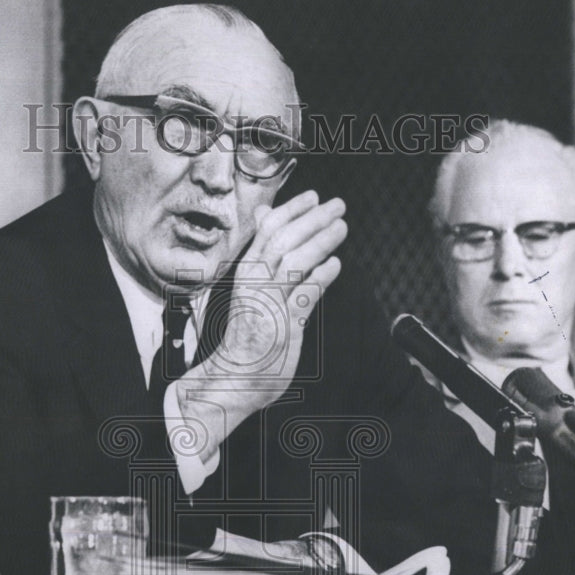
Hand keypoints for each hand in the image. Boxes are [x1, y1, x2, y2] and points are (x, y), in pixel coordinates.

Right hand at [174, 191, 346, 461]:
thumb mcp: (249, 284)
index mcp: (245, 272)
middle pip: (283, 242)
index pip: (267, 231)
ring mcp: (268, 305)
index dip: (291, 210)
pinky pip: (304, 296)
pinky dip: (320, 278)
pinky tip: (335, 265)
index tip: (312, 197)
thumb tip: (263, 213)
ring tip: (341, 228)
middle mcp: (254, 284)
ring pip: (294, 263)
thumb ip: (260, 251)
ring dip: (320, 242)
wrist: (232, 377)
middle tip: (337, 206)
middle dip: (312, 220)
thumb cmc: (246, 330)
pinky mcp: (283, 327)